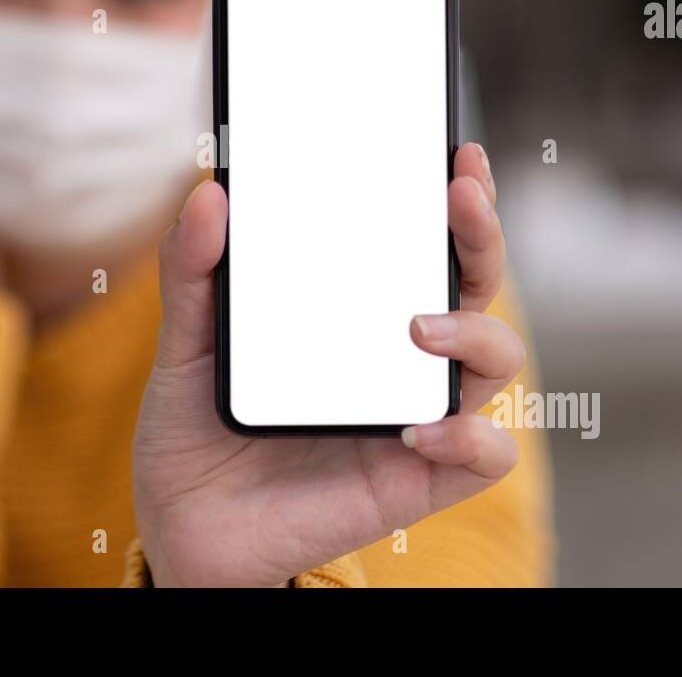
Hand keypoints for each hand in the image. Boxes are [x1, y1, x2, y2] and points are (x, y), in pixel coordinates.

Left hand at [131, 143, 521, 586]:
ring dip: (477, 331)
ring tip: (417, 326)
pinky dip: (467, 437)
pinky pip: (483, 455)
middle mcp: (398, 356)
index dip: (454, 198)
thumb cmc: (196, 430)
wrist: (185, 529)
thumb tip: (209, 195)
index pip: (422, 245)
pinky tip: (415, 428)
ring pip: (497, 360)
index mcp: (356, 313)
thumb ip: (192, 273)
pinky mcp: (417, 480)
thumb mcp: (185, 344)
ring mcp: (415, 415)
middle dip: (483, 234)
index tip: (454, 152)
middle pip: (474, 285)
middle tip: (461, 195)